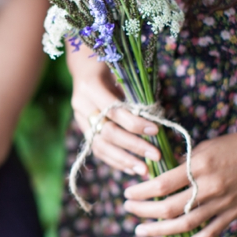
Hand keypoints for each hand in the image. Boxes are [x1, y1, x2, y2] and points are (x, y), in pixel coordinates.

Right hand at [71, 61, 161, 176]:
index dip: (135, 123)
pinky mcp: (82, 129)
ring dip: (124, 160)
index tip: (156, 130)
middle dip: (133, 146)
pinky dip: (115, 161)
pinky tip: (131, 169)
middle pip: (107, 132)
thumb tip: (155, 116)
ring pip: (100, 145)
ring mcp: (79, 119)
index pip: (114, 110)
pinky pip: (97, 150)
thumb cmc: (110, 65)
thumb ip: (133, 93)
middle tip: (155, 155)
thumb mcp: (122, 71)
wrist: (85, 66)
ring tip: (144, 170)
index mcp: (90, 85)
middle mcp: (81, 104)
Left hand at [122, 130, 236, 236]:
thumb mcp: (203, 147)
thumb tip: (157, 177)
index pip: (162, 184)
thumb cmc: (234, 146)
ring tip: (141, 230)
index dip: (140, 191)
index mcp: (199, 165)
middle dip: (143, 210)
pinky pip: (207, 235)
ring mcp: (222, 204)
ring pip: (184, 225)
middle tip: (128, 209)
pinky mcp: (232, 215)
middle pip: (168, 207)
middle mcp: (209, 187)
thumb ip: (182, 164)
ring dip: (159, 230)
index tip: (127, 192)